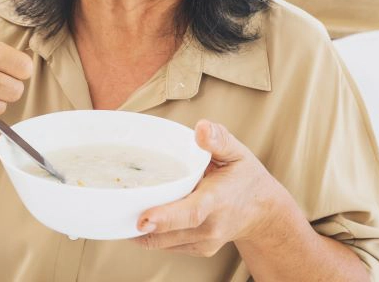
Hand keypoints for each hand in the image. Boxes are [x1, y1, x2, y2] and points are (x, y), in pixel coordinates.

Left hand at [134, 120, 289, 256]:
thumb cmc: (245, 177)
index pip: (191, 213)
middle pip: (169, 232)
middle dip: (139, 224)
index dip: (165, 216)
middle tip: (115, 208)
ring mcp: (204, 242)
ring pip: (161, 242)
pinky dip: (150, 233)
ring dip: (139, 229)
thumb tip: (201, 129)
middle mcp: (211, 227)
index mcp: (218, 200)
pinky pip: (165, 244)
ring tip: (122, 208)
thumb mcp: (237, 152)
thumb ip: (219, 139)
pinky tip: (142, 215)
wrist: (262, 211)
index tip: (142, 218)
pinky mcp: (197, 250)